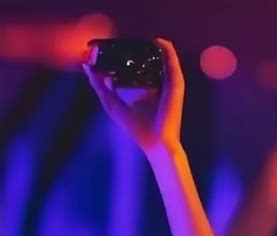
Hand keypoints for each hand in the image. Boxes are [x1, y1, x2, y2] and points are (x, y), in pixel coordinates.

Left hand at [82, 38, 183, 155]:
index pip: (136, 66)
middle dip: (138, 49)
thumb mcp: (112, 104)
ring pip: (163, 58)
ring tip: (147, 38)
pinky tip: (158, 41)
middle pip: (149, 60)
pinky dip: (167, 50)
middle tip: (126, 41)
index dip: (125, 55)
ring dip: (156, 46)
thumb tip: (88, 67)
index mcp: (144, 89)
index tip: (113, 47)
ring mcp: (168, 85)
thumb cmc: (137, 128)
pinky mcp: (175, 85)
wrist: (156, 143)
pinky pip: (172, 61)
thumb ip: (100, 87)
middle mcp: (157, 85)